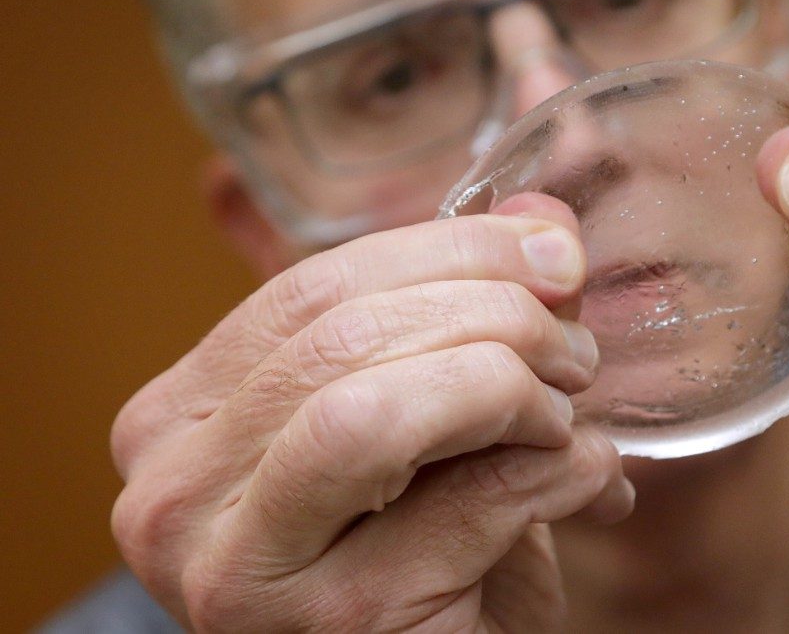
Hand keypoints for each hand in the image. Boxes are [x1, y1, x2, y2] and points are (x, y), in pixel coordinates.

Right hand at [110, 193, 632, 630]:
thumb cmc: (426, 547)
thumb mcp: (428, 414)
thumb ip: (467, 311)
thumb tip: (545, 216)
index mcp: (179, 420)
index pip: (309, 289)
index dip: (448, 251)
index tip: (551, 252)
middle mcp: (176, 498)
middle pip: (341, 339)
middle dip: (492, 315)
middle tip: (575, 346)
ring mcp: (244, 573)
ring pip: (373, 413)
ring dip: (508, 388)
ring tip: (565, 412)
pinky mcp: (340, 628)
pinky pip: (470, 505)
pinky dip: (559, 470)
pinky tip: (591, 477)